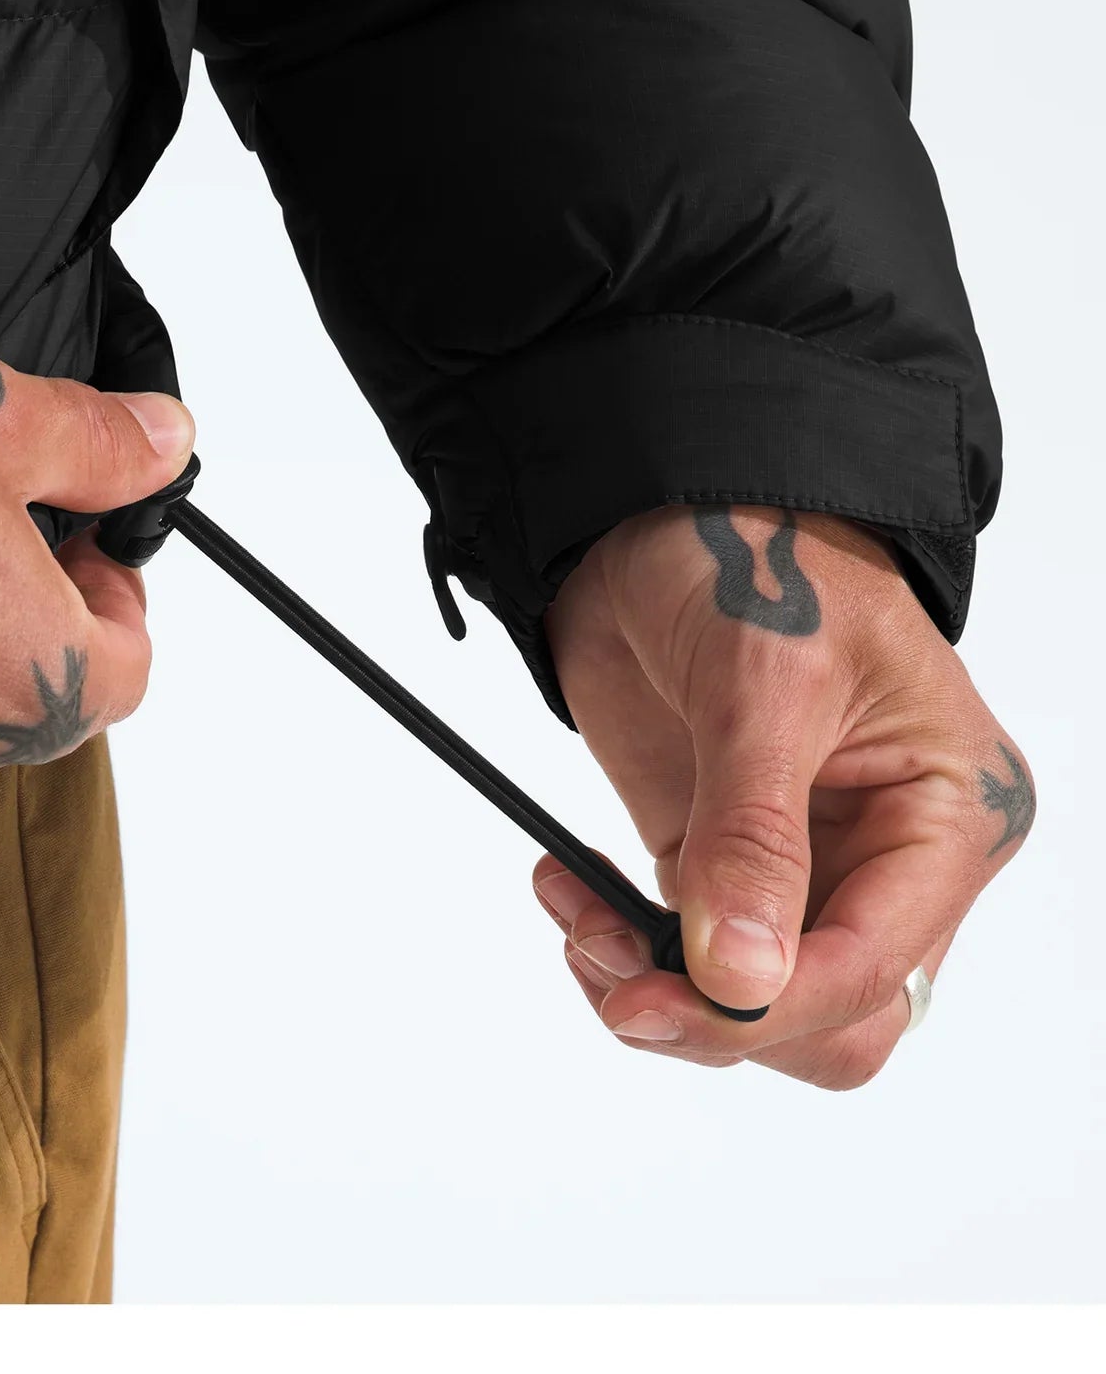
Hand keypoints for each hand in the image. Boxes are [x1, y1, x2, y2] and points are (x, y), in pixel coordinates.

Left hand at [532, 505, 1032, 1088]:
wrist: (660, 500)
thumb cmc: (755, 551)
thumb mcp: (763, 683)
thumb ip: (753, 836)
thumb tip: (741, 976)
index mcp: (948, 812)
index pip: (879, 967)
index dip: (778, 1001)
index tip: (672, 996)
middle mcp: (890, 856)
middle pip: (832, 1017)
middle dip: (723, 1018)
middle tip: (617, 983)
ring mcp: (803, 864)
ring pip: (756, 1004)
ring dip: (662, 993)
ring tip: (582, 924)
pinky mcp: (722, 856)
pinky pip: (689, 955)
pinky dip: (623, 949)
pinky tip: (570, 893)